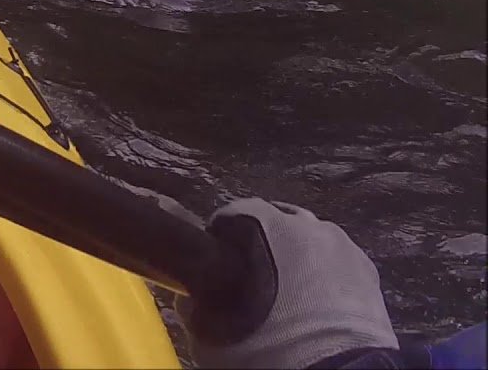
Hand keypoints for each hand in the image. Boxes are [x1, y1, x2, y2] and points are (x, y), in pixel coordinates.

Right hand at [181, 199, 398, 368]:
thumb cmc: (265, 346)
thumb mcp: (209, 331)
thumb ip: (194, 304)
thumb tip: (191, 297)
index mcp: (262, 224)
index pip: (231, 214)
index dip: (219, 239)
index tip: (213, 266)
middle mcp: (304, 223)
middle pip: (275, 220)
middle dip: (261, 244)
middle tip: (250, 281)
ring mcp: (342, 244)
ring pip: (310, 240)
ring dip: (296, 258)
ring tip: (288, 294)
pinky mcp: (369, 270)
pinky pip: (336, 262)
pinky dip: (325, 275)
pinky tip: (316, 304)